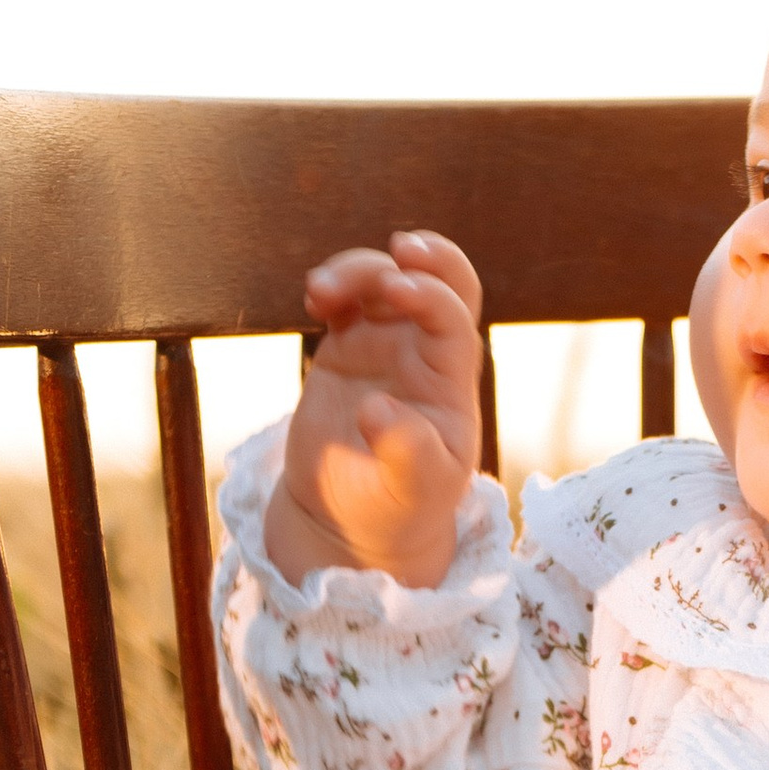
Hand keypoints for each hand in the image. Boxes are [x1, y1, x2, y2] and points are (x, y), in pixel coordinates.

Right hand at [268, 231, 484, 588]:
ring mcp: (385, 346)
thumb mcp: (414, 492)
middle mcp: (424, 354)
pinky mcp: (346, 348)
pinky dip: (332, 286)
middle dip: (430, 256)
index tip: (399, 287)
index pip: (452, 320)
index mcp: (449, 382)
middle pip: (443, 281)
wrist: (353, 520)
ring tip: (320, 293)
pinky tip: (316, 299)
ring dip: (357, 270)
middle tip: (401, 249)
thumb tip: (378, 408)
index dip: (431, 294)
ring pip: (382, 280)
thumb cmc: (398, 508)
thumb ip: (407, 454)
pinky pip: (344, 300)